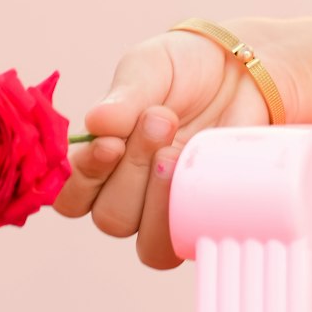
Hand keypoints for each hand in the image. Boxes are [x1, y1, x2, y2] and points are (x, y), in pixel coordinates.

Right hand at [53, 21, 292, 269]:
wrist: (241, 68)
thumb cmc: (184, 68)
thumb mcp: (149, 66)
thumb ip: (124, 96)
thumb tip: (97, 122)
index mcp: (102, 162)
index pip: (71, 198)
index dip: (85, 179)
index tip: (111, 142)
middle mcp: (130, 194)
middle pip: (111, 218)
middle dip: (134, 170)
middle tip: (162, 118)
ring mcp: (170, 209)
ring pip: (148, 245)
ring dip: (161, 199)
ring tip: (178, 150)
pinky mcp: (207, 215)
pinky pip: (193, 240)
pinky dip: (196, 211)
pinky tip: (203, 168)